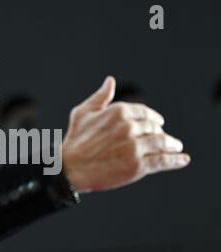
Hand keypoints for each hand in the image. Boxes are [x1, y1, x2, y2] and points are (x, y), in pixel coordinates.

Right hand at [62, 76, 190, 192]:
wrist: (70, 169)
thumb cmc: (74, 141)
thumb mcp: (83, 113)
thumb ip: (100, 97)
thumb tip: (110, 81)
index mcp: (118, 111)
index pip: (145, 112)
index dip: (153, 118)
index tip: (158, 123)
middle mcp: (129, 127)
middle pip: (155, 128)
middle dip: (161, 133)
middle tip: (165, 138)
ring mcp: (134, 147)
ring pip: (161, 143)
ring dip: (171, 145)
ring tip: (175, 147)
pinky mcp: (138, 166)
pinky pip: (162, 161)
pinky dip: (175, 160)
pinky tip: (181, 159)